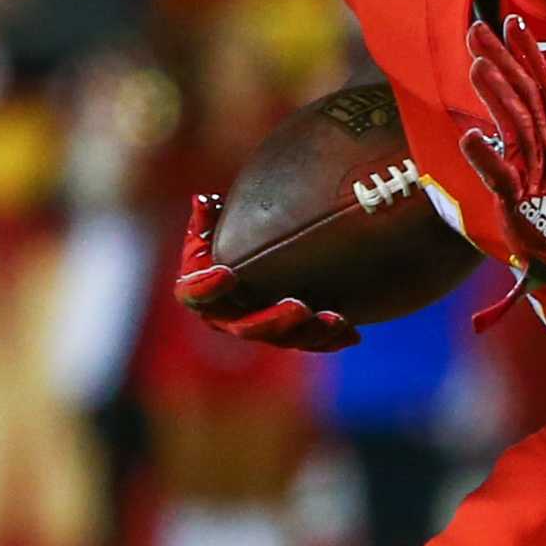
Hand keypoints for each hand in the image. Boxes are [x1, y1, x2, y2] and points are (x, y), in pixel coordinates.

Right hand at [173, 193, 358, 351]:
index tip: (227, 273)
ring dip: (310, 333)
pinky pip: (311, 343)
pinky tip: (352, 333)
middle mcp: (230, 315)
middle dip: (274, 320)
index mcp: (203, 288)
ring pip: (283, 340)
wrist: (268, 239)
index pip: (193, 295)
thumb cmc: (237, 225)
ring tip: (335, 319)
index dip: (206, 288)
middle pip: (244, 328)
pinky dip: (331, 339)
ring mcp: (263, 327)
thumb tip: (204, 202)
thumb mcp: (225, 214)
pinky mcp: (293, 333)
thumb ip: (211, 214)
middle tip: (301, 307)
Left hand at [459, 17, 545, 284]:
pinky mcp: (521, 204)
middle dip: (503, 61)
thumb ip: (530, 134)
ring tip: (476, 67)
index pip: (542, 88)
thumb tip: (511, 105)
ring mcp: (537, 176)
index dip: (528, 54)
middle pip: (527, 98)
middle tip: (478, 31)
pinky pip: (503, 178)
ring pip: (517, 128)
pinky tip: (470, 138)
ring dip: (497, 96)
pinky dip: (487, 158)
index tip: (511, 22)